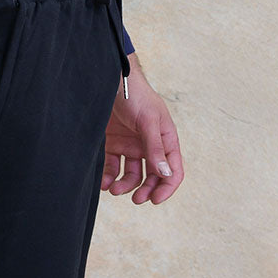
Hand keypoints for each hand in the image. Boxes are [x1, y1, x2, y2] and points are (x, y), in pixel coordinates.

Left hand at [100, 55, 183, 204]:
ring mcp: (130, 144)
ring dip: (124, 185)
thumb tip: (165, 174)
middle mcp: (149, 144)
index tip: (154, 200)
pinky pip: (112, 165)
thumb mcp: (147, 120)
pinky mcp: (112, 142)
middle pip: (152, 176)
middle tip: (135, 199)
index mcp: (165, 139)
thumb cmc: (134, 94)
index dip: (167, 187)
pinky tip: (103, 181)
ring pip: (131, 174)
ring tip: (113, 188)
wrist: (107, 78)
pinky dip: (109, 175)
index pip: (173, 169)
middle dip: (145, 190)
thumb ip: (155, 147)